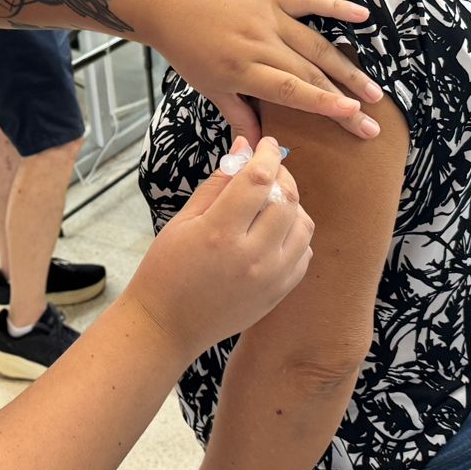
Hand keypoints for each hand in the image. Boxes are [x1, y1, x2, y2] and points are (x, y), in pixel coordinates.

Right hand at [126, 138, 312, 357]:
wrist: (168, 325)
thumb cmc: (166, 270)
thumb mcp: (183, 220)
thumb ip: (217, 183)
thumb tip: (243, 146)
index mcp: (219, 233)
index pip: (258, 179)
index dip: (267, 154)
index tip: (266, 143)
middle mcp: (251, 255)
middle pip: (287, 198)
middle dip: (282, 173)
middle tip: (269, 167)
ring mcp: (270, 277)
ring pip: (303, 224)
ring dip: (292, 203)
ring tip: (271, 200)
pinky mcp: (279, 293)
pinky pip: (304, 253)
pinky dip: (295, 233)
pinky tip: (274, 230)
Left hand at [150, 0, 382, 143]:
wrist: (170, 5)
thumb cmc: (189, 52)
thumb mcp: (208, 88)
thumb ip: (239, 115)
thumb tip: (259, 150)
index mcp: (241, 69)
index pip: (290, 89)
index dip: (322, 103)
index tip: (352, 115)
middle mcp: (258, 43)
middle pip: (310, 73)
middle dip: (345, 98)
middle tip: (372, 122)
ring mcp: (267, 17)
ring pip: (316, 45)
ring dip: (347, 68)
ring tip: (374, 92)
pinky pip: (308, 1)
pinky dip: (336, 6)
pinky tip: (363, 15)